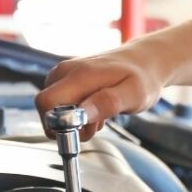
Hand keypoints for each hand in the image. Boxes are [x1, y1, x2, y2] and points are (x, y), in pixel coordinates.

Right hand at [35, 40, 165, 140]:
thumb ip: (107, 103)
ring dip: (73, 121)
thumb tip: (80, 115)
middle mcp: (67, 71)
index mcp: (80, 74)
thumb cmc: (142, 78)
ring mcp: (65, 74)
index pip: (46, 102)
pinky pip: (60, 103)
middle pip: (46, 108)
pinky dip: (75, 113)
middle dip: (66, 126)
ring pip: (53, 108)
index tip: (82, 130)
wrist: (145, 61)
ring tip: (99, 115)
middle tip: (94, 125)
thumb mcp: (134, 95)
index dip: (58, 123)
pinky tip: (95, 109)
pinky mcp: (66, 79)